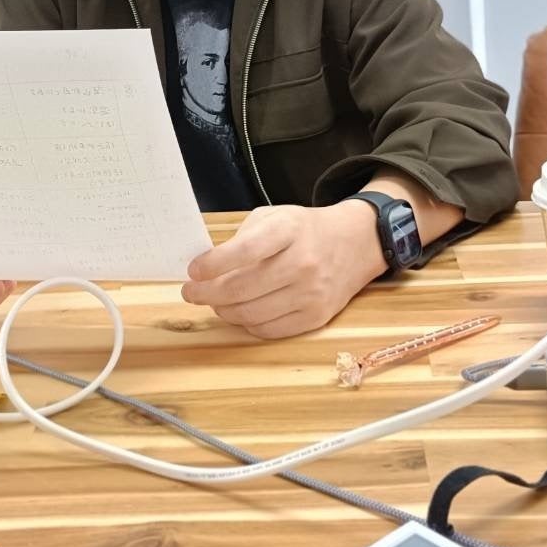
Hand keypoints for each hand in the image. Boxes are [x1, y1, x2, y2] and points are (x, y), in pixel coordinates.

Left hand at [180, 203, 385, 338]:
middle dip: (206, 293)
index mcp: (288, 230)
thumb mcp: (274, 216)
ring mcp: (311, 293)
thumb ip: (242, 238)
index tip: (193, 270)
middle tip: (192, 292)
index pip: (243, 251)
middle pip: (241, 288)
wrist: (354, 243)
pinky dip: (246, 324)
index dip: (212, 264)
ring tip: (214, 301)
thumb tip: (207, 268)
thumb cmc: (304, 229)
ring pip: (250, 314)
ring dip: (222, 310)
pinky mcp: (316, 317)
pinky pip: (268, 330)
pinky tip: (239, 312)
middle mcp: (302, 262)